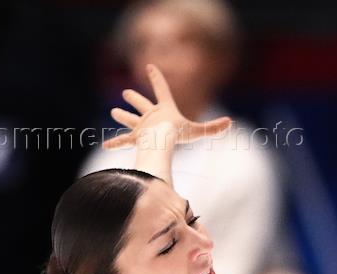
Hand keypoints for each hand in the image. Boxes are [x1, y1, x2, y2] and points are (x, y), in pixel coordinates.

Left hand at [104, 62, 231, 149]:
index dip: (157, 78)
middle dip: (134, 98)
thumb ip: (213, 128)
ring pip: (130, 120)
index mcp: (165, 109)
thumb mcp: (197, 131)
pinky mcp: (135, 138)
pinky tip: (105, 145)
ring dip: (123, 115)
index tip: (150, 66)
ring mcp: (141, 126)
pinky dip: (115, 143)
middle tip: (126, 93)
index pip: (162, 89)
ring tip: (115, 111)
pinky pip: (123, 141)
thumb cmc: (178, 134)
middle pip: (142, 104)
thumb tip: (231, 123)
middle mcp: (151, 115)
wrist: (161, 139)